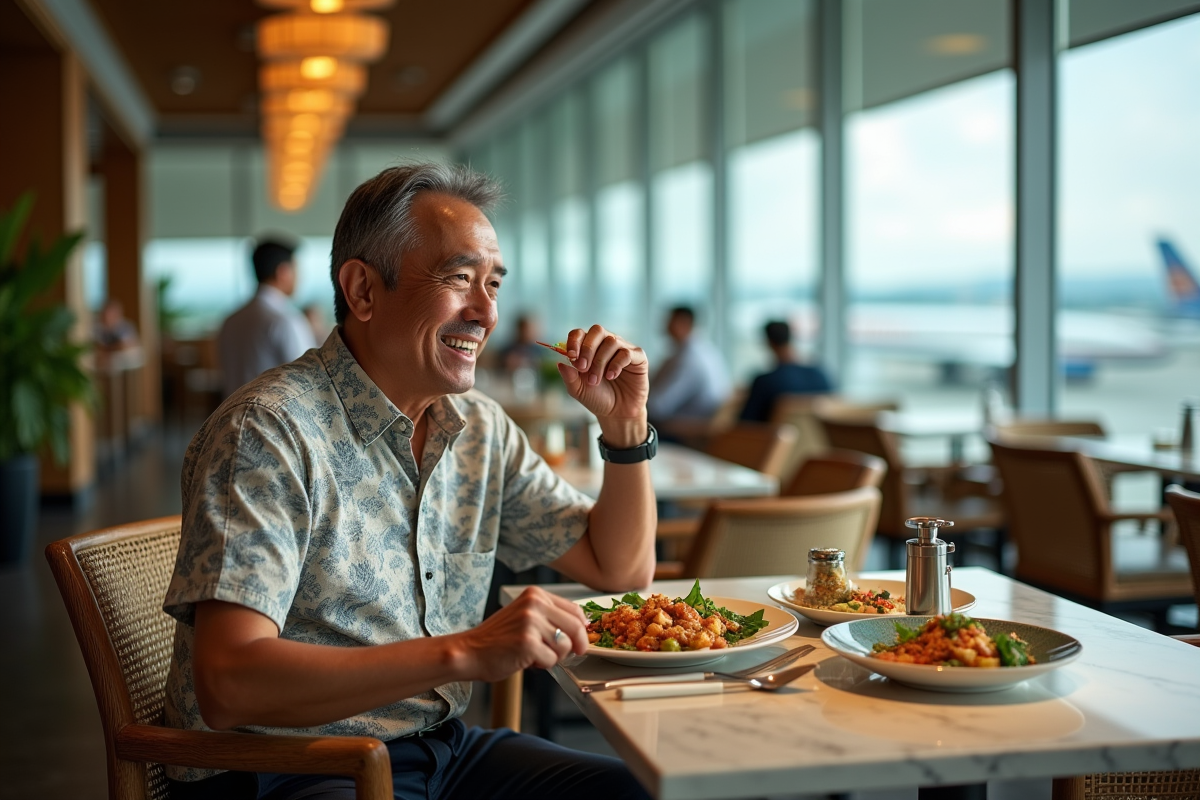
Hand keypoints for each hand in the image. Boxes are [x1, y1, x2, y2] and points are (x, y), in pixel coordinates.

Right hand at [455, 587, 589, 682]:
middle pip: (575, 627)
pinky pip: (551, 660)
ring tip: (535, 654)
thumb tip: (583, 629)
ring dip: (554, 657)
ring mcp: (530, 622)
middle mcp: (534, 604)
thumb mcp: (526, 616)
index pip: (574, 610)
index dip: (582, 629)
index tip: (581, 641)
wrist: (469, 651)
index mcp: (535, 594)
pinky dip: (542, 665)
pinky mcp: (527, 642)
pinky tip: (526, 660)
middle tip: (573, 654)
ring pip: (564, 646)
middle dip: (577, 645)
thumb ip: (551, 618)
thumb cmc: (498, 638)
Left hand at [555, 325, 648, 426]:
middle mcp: (606, 344)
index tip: (571, 356)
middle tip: (582, 368)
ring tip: (595, 381)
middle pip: (597, 331)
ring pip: (611, 341)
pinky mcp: (638, 357)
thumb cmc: (597, 398)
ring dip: (600, 361)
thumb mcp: (578, 390)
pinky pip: (626, 353)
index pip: (580, 333)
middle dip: (587, 348)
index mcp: (589, 347)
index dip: (574, 341)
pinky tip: (611, 376)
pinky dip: (616, 364)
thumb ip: (569, 376)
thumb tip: (559, 363)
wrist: (617, 413)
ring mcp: (623, 348)